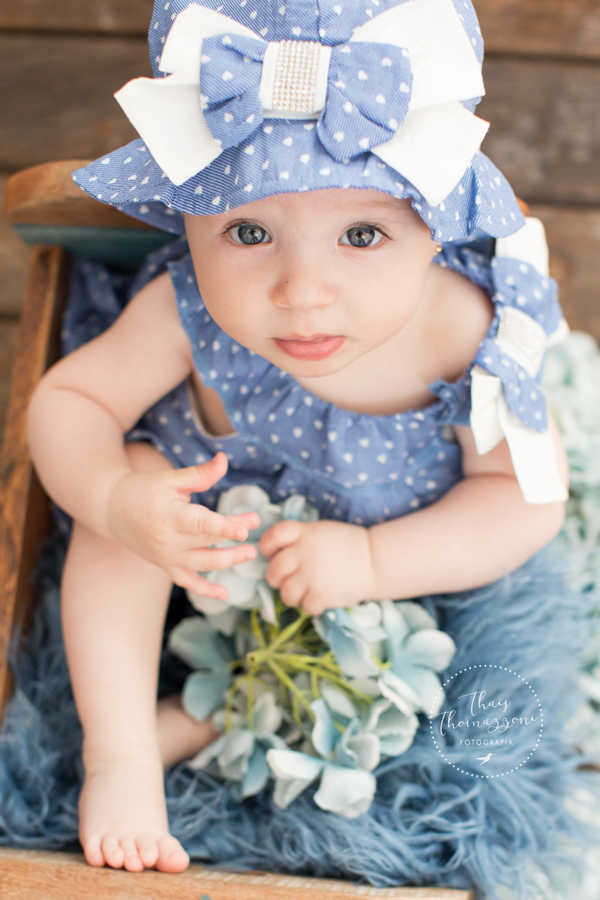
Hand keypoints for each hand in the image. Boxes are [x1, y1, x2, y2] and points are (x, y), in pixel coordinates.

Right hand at [106, 451, 259, 595]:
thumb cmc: (144, 489)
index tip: (244, 529)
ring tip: (251, 554)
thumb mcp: (171, 478)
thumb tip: (224, 459)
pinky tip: (224, 595)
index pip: (201, 523)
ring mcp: (165, 556)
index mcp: (169, 515)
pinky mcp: (164, 565)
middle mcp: (167, 540)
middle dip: (234, 533)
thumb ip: (200, 474)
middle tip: (257, 522)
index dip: (224, 527)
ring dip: (228, 561)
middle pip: (207, 539)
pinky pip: (186, 581)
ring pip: (202, 563)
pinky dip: (205, 590)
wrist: (112, 509)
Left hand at [259, 519, 376, 615]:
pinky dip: (311, 606)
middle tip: (287, 580)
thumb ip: (299, 538)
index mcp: (305, 533)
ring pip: (285, 593)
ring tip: (304, 592)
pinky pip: (304, 607)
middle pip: (274, 570)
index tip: (272, 554)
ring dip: (292, 596)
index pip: (274, 536)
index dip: (267, 547)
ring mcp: (312, 575)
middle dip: (276, 578)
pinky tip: (320, 598)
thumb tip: (275, 553)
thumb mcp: (322, 530)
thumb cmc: (348, 545)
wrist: (376, 561)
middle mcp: (305, 553)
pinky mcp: (321, 595)